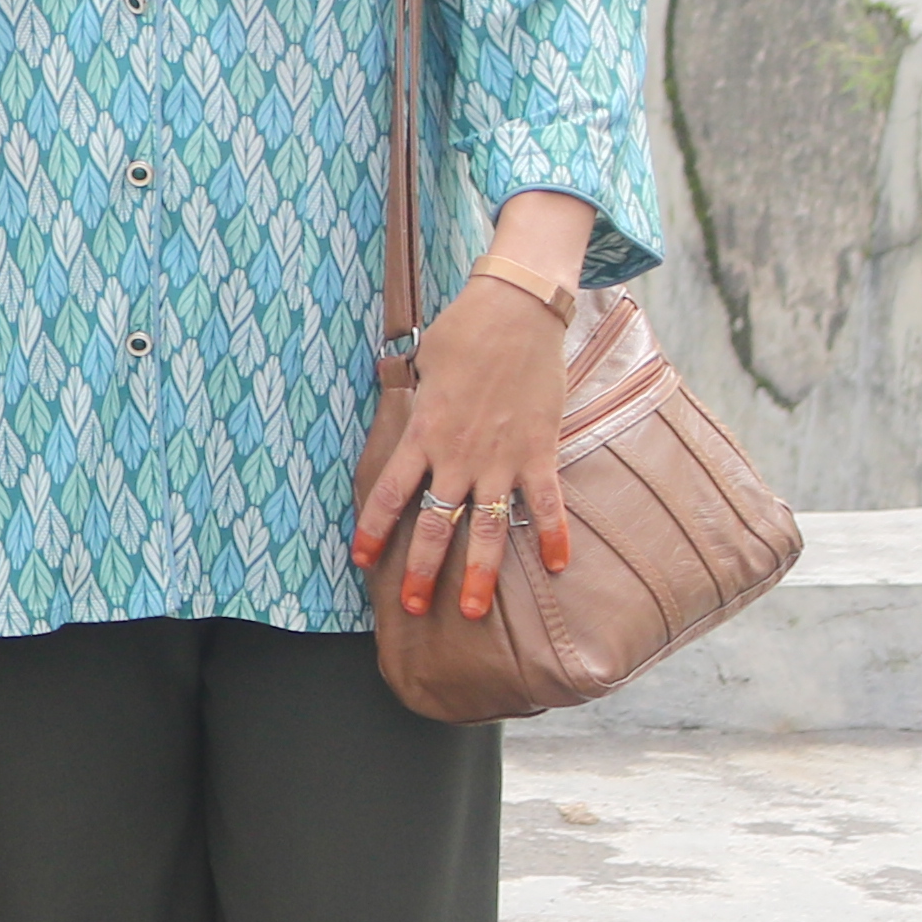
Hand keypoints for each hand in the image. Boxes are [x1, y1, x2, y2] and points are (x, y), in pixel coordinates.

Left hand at [353, 280, 573, 624]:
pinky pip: (548, 503)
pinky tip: (558, 567)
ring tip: (469, 610)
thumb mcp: (422, 367)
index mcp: (423, 434)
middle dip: (422, 570)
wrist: (515, 310)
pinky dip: (554, 535)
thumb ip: (416, 403)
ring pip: (487, 528)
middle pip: (435, 524)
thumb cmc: (463, 332)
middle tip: (414, 608)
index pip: (389, 493)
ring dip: (478, 572)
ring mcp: (501, 458)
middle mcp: (458, 455)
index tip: (362, 561)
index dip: (374, 530)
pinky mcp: (540, 451)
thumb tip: (408, 420)